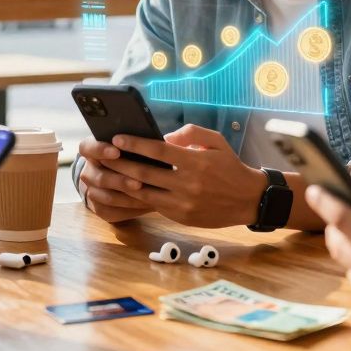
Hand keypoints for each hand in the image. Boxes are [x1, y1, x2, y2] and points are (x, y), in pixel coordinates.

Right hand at [76, 137, 152, 222]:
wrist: (119, 178)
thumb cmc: (131, 155)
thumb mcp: (131, 145)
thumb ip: (139, 142)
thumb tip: (164, 139)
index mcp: (91, 150)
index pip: (87, 148)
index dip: (100, 150)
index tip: (117, 151)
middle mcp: (88, 172)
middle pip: (100, 178)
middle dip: (120, 181)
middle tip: (139, 182)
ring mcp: (92, 192)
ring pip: (107, 197)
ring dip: (128, 197)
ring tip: (149, 196)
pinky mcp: (100, 209)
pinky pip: (113, 211)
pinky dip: (131, 209)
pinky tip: (148, 204)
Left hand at [104, 125, 267, 227]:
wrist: (248, 199)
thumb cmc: (230, 166)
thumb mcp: (216, 141)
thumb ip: (191, 133)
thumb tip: (165, 137)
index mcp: (196, 162)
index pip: (158, 151)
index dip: (135, 144)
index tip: (117, 138)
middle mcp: (187, 184)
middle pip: (145, 173)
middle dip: (120, 163)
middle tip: (102, 155)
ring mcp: (183, 203)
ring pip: (144, 192)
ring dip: (122, 182)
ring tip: (107, 173)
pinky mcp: (180, 217)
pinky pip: (153, 205)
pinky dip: (136, 196)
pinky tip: (124, 188)